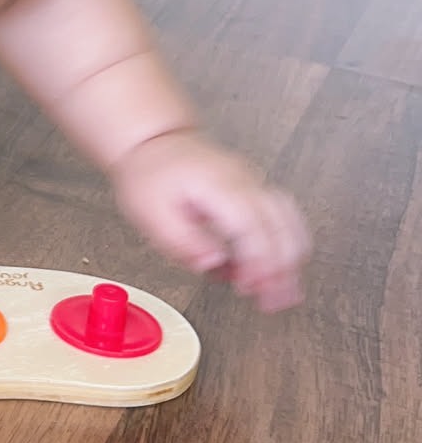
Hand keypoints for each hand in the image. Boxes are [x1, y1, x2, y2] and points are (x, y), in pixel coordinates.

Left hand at [110, 128, 308, 310]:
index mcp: (218, 185)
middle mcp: (244, 181)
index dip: (258, 262)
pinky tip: (282, 267)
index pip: (252, 227)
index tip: (254, 288)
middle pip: (281, 226)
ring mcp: (254, 182)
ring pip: (290, 220)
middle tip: (275, 302)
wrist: (155, 141)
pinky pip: (284, 216)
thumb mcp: (151, 213)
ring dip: (291, 258)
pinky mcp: (256, 189)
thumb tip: (212, 264)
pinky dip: (288, 243)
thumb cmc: (151, 173)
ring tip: (285, 292)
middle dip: (282, 269)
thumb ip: (182, 242)